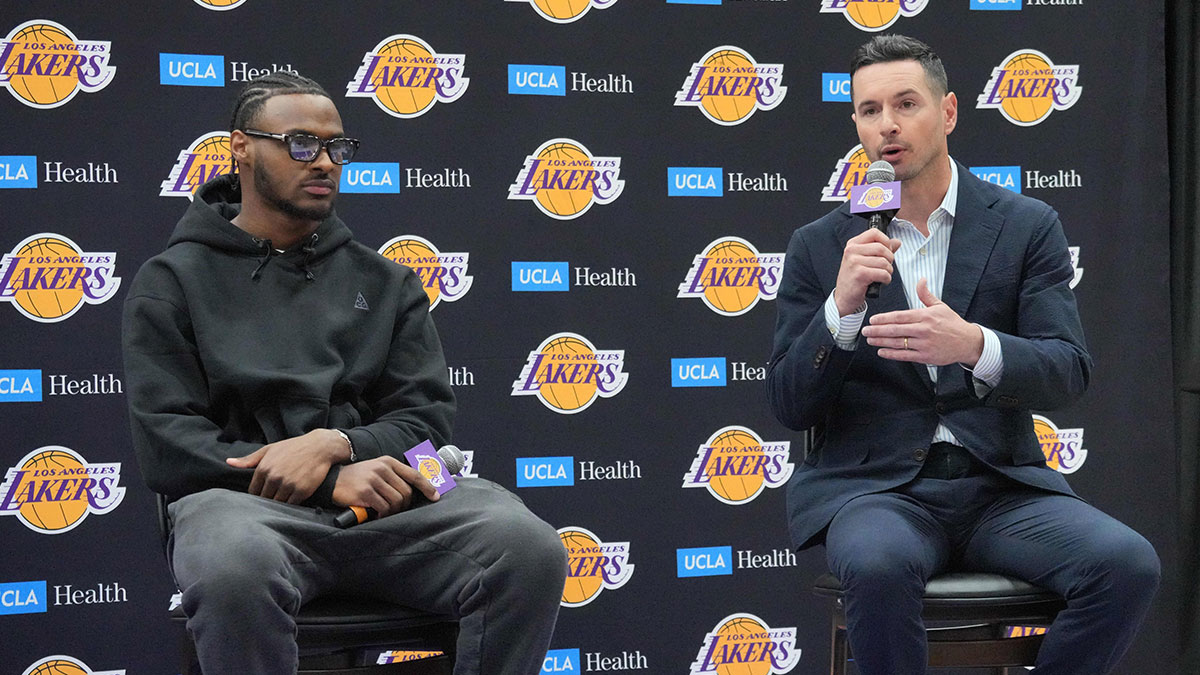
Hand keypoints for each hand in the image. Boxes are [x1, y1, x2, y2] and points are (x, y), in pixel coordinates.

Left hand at [226, 429, 347, 503]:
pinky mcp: (301, 491)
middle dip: (268, 499)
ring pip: (277, 503)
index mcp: (263, 468)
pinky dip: (291, 503)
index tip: (263, 493)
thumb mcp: (269, 449)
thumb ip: (249, 459)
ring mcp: (288, 485)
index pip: (253, 491)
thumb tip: (228, 462)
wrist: (320, 447)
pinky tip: (293, 497)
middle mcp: (274, 477)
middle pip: (264, 498)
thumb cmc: (293, 447)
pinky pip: (291, 504)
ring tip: (283, 498)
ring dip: (279, 502)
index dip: (258, 494)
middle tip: (273, 498)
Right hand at [332, 456, 439, 516]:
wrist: (332, 479)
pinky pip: (383, 507)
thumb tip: (412, 492)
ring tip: (384, 512)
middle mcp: (383, 468)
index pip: (414, 474)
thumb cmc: (357, 478)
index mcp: (388, 462)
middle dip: (403, 506)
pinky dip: (382, 514)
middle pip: (406, 493)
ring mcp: (374, 479)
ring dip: (392, 511)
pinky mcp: (365, 491)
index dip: (427, 487)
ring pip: (396, 502)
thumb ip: (393, 476)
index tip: (435, 497)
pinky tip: (376, 514)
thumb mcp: (376, 469)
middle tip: (395, 510)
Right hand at [834, 227, 901, 315]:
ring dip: (888, 271)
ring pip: (884, 261)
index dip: (886, 241)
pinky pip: (883, 273)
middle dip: (890, 259)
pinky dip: (886, 279)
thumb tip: (897, 242)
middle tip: (886, 267)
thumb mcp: (865, 260)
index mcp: (853, 244)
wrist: (844, 297)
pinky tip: (881, 281)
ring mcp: (854, 262)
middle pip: (881, 247)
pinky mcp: (860, 274)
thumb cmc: (855, 278)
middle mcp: (851, 251)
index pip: (874, 233)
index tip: (886, 251)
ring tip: (883, 275)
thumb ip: (881, 249)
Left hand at [861, 278, 983, 366]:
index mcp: (925, 316)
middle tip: (865, 330)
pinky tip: (881, 351)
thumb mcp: (940, 306)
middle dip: (877, 330)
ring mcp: (924, 344)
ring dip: (881, 342)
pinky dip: (892, 354)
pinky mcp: (926, 356)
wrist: (967, 342)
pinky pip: (905, 355)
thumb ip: (926, 295)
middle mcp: (924, 330)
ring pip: (898, 343)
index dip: (884, 318)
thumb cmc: (952, 324)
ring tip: (870, 340)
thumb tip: (920, 280)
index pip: (900, 316)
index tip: (873, 320)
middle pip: (895, 330)